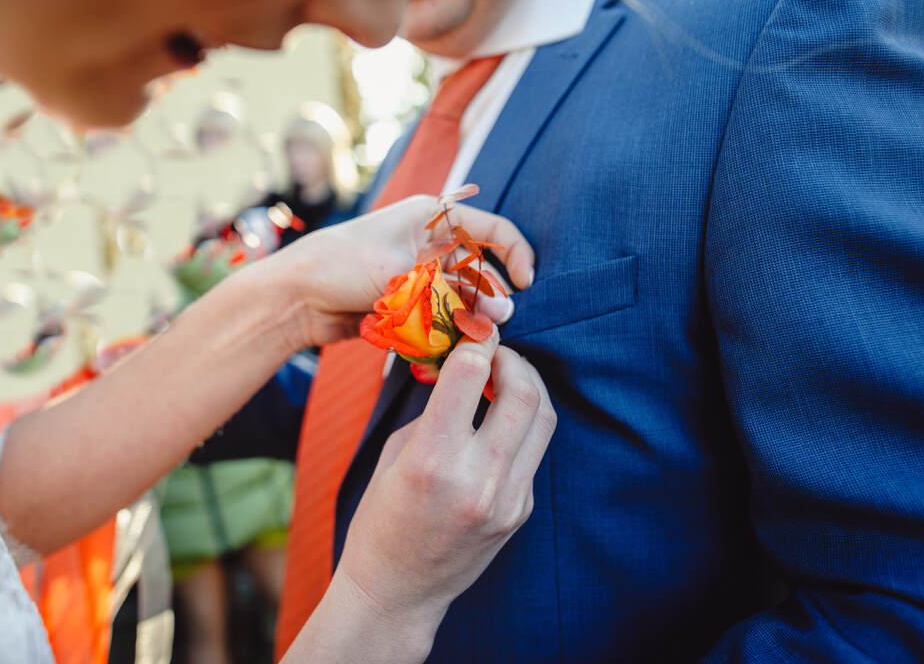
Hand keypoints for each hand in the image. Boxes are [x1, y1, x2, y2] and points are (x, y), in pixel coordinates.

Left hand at [274, 195, 534, 347]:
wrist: (295, 296)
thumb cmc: (343, 266)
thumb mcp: (404, 273)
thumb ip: (454, 292)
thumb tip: (504, 312)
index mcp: (432, 216)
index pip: (494, 229)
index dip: (516, 255)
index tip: (527, 285)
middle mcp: (430, 242)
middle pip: (482, 267)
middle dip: (492, 294)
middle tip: (494, 321)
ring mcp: (419, 272)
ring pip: (463, 295)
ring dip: (471, 315)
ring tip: (472, 336)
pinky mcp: (409, 301)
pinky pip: (442, 314)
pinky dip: (450, 327)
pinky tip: (452, 342)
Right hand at [334, 328, 556, 636]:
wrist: (398, 592)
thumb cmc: (381, 520)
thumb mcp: (394, 455)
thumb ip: (434, 409)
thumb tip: (462, 366)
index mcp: (432, 460)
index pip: (470, 375)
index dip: (475, 341)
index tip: (473, 331)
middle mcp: (478, 479)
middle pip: (523, 392)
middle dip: (512, 360)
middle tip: (495, 354)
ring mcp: (508, 499)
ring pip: (542, 419)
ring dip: (527, 387)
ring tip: (504, 379)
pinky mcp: (521, 511)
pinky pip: (532, 452)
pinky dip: (519, 425)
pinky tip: (498, 423)